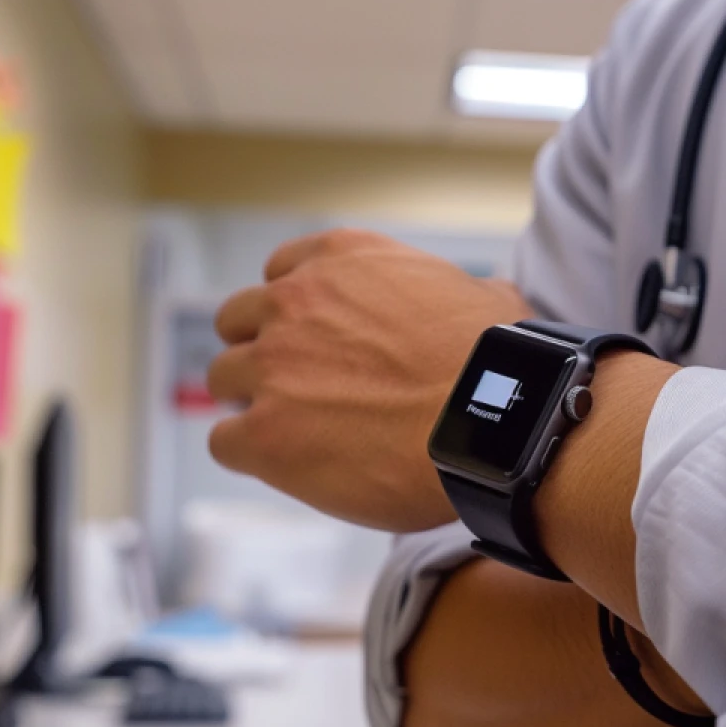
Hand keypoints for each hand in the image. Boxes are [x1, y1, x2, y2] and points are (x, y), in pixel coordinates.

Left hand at [206, 230, 528, 531]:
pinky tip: (288, 466)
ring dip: (252, 402)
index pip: (281, 272)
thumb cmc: (501, 367)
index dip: (294, 311)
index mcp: (343, 260)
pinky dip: (250, 454)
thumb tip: (477, 298)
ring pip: (224, 378)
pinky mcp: (264, 433)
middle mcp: (296, 302)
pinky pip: (225, 441)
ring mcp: (273, 367)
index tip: (312, 339)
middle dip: (261, 352)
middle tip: (298, 389)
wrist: (493, 426)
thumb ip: (454, 292)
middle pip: (238, 321)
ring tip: (296, 434)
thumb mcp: (487, 297)